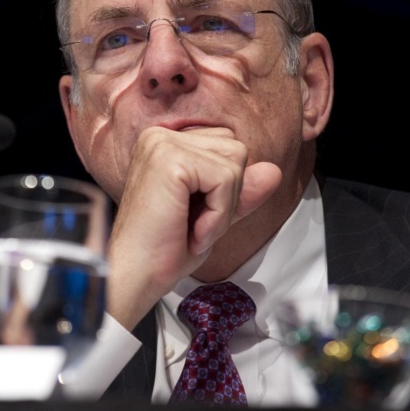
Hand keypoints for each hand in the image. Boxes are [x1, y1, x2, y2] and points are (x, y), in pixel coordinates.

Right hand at [104, 126, 280, 329]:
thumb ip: (241, 190)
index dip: (224, 188)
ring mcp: (162, 144)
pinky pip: (225, 179)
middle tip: (195, 225)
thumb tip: (274, 170)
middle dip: (228, 195)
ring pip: (234, 163)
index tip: (194, 218)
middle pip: (235, 149)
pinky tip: (192, 231)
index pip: (227, 147)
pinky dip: (219, 214)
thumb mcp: (212, 215)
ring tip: (193, 228)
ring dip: (224, 206)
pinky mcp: (170, 160)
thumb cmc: (163, 249)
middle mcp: (160, 135)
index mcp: (164, 142)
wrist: (135, 275)